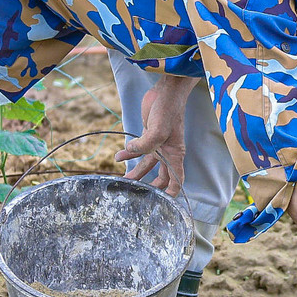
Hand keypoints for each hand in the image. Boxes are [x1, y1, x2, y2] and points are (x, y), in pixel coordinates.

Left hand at [116, 75, 197, 196]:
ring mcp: (158, 144)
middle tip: (139, 197)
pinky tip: (118, 156)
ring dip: (135, 172)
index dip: (172, 193)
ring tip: (123, 181)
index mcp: (175, 154)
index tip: (164, 204)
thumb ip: (145, 145)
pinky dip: (128, 153)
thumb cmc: (168, 111)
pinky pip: (138, 149)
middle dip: (151, 187)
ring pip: (147, 164)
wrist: (166, 92)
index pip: (177, 179)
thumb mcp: (157, 130)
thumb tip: (130, 152)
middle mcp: (168, 152)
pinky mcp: (148, 135)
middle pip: (161, 176)